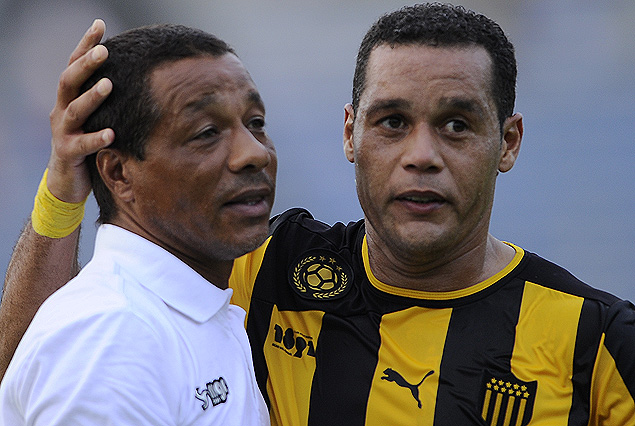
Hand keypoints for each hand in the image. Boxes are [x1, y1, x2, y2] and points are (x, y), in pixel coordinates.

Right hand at [47, 19, 113, 202]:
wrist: (66, 180)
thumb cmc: (86, 143)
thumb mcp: (94, 117)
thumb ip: (105, 97)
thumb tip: (137, 73)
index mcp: (69, 98)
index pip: (74, 65)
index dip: (85, 44)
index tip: (100, 24)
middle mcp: (62, 110)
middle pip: (70, 81)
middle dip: (86, 64)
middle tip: (104, 50)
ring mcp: (63, 131)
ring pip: (75, 110)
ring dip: (92, 96)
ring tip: (109, 84)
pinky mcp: (68, 153)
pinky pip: (82, 145)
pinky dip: (96, 138)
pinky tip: (112, 133)